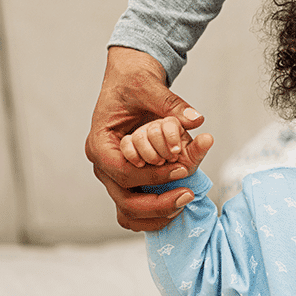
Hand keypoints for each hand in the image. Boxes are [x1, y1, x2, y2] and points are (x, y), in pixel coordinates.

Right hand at [85, 47, 205, 230]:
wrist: (130, 81)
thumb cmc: (133, 82)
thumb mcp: (150, 86)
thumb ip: (171, 104)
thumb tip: (195, 119)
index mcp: (99, 143)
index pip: (122, 171)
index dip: (153, 175)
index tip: (182, 168)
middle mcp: (102, 164)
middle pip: (124, 199)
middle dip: (157, 203)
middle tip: (187, 195)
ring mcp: (112, 175)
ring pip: (128, 212)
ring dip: (156, 215)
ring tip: (184, 203)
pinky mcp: (126, 180)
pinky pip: (135, 209)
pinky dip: (154, 214)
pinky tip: (178, 206)